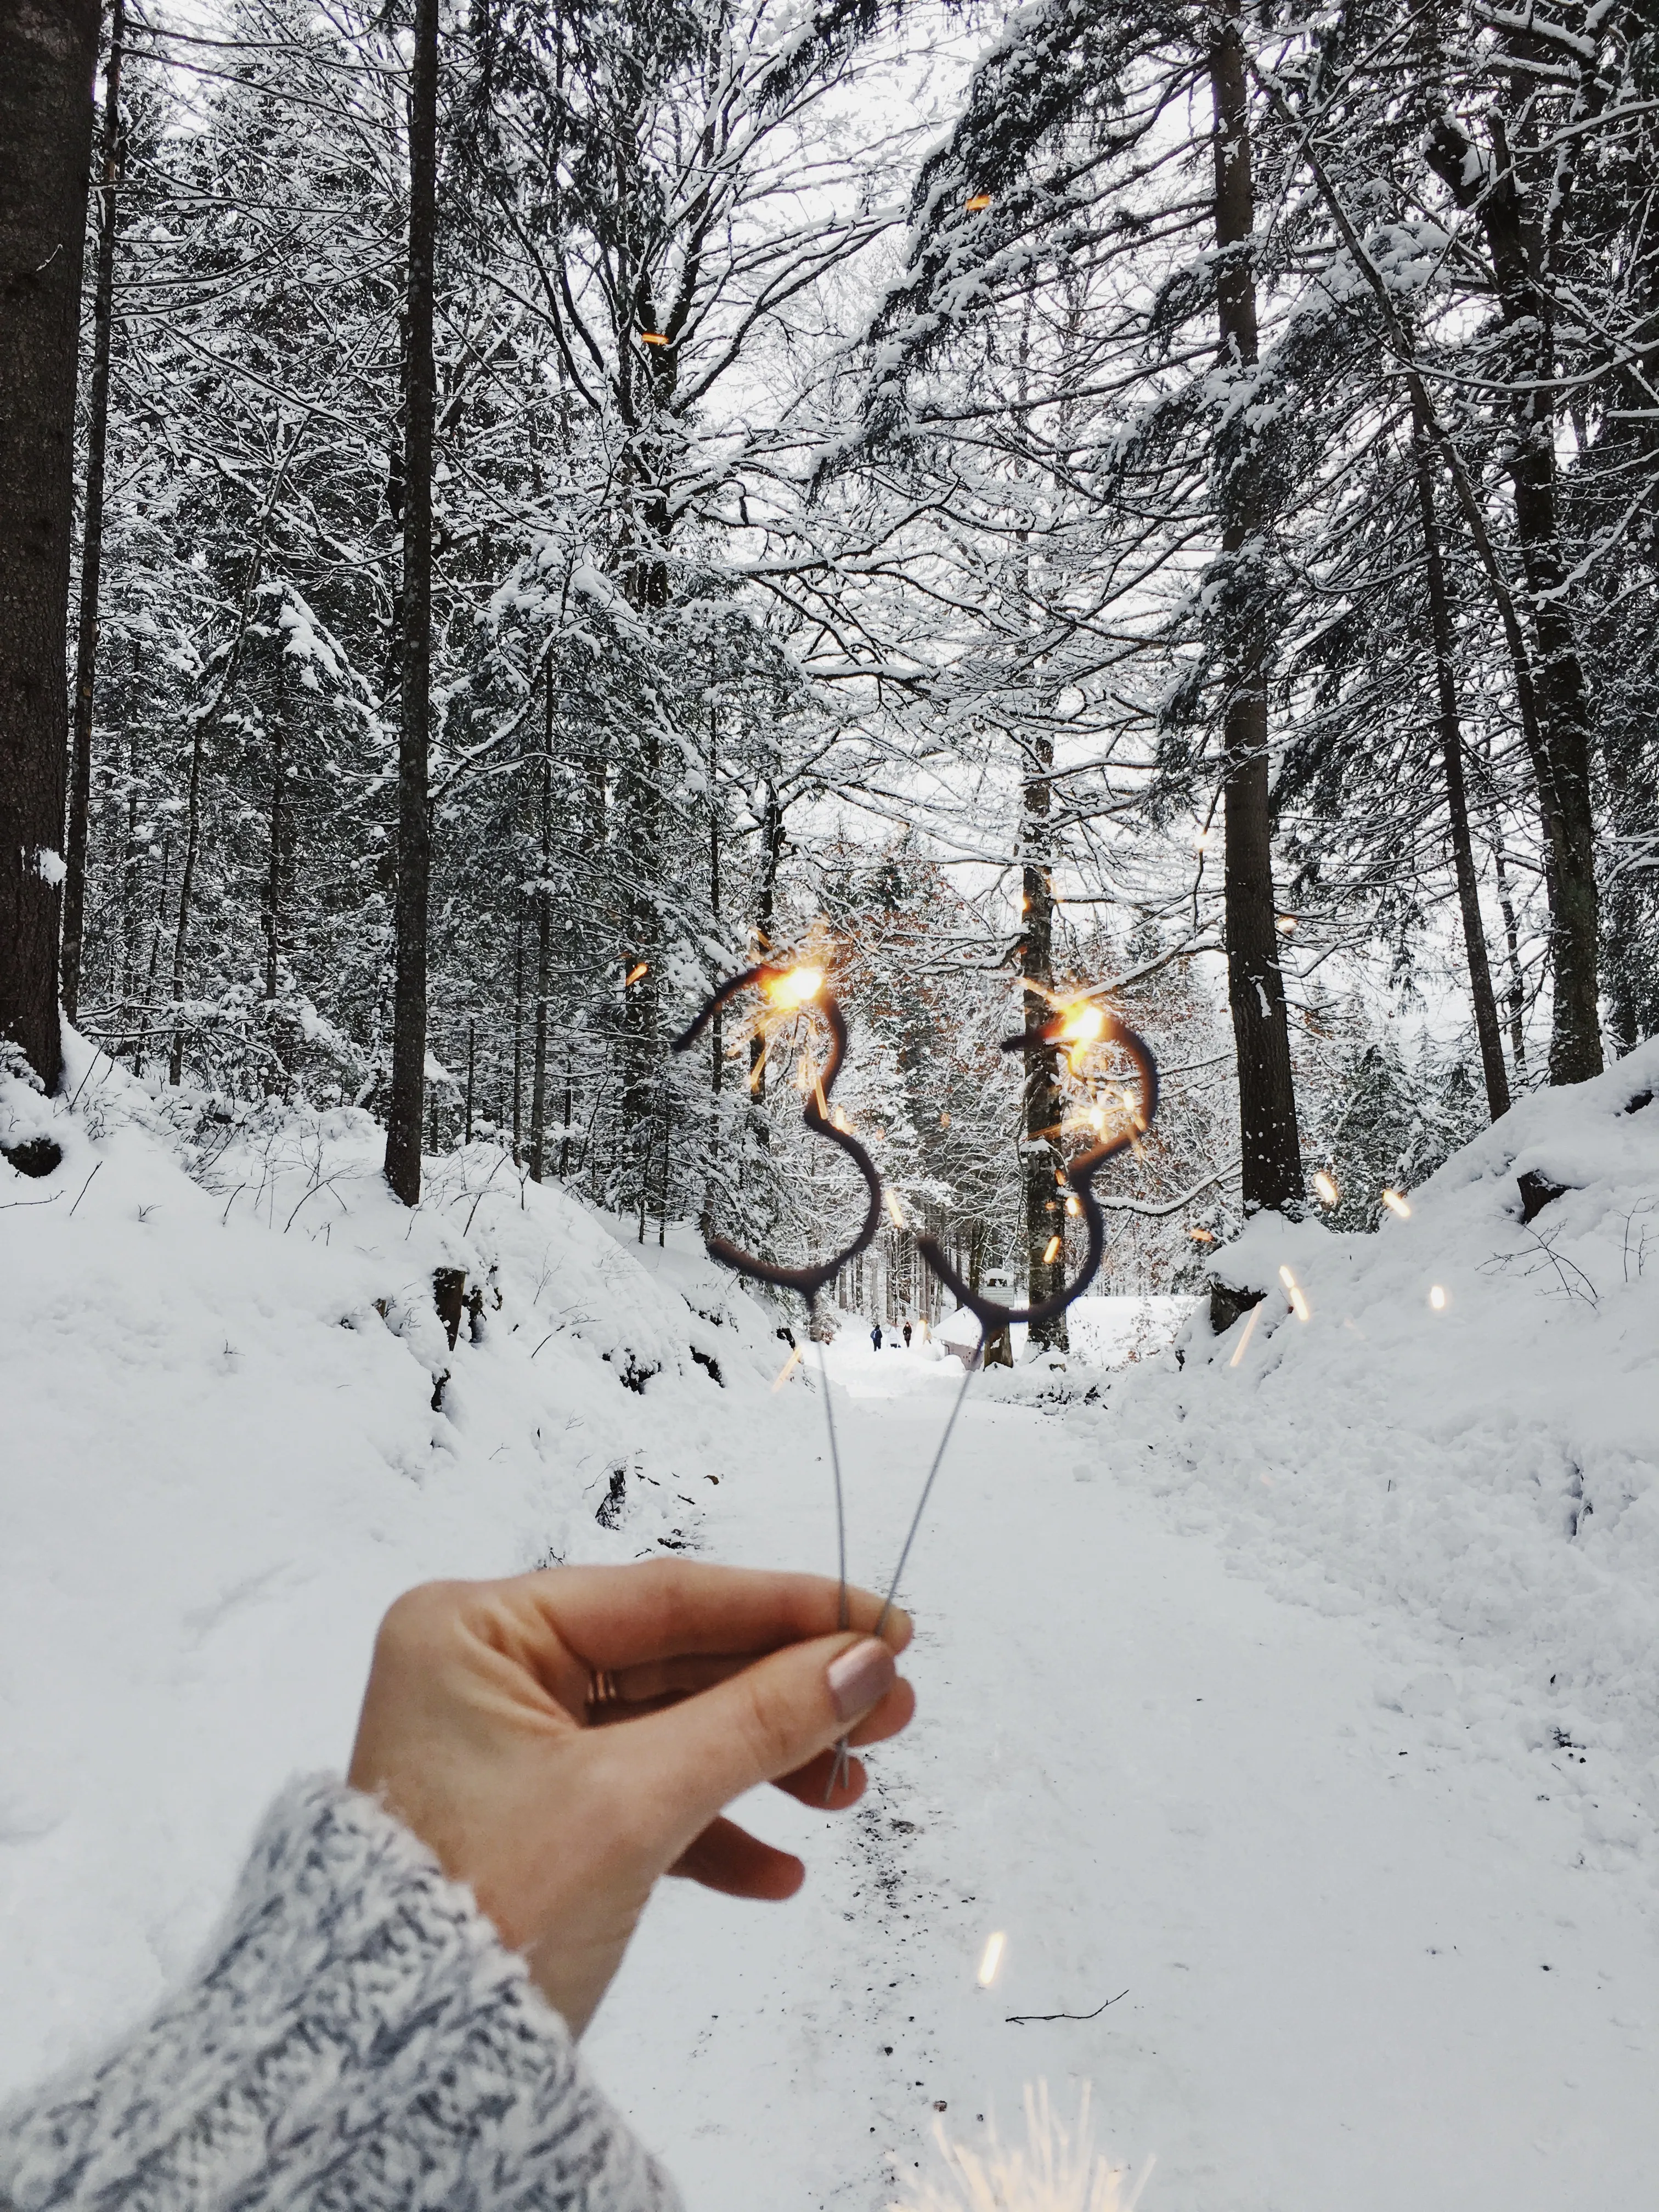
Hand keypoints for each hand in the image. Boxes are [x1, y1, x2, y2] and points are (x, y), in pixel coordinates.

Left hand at [346, 1562, 913, 2032]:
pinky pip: (641, 1795)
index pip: (665, 1596)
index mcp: (478, 1629)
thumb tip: (862, 1664)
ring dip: (763, 1759)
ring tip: (847, 1789)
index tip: (880, 1623)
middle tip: (888, 1707)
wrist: (396, 2070)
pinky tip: (778, 1868)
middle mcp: (488, 1669)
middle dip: (786, 1691)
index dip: (787, 1608)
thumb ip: (757, 1722)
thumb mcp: (635, 1804)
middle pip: (675, 1658)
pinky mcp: (532, 1815)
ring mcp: (509, 1744)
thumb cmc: (484, 1912)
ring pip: (670, 1727)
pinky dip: (713, 1825)